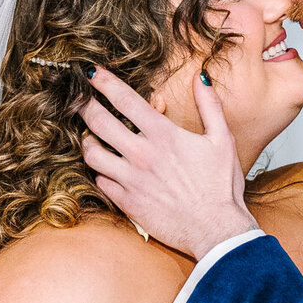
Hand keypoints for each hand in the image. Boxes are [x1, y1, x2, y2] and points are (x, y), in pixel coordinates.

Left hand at [80, 68, 258, 258]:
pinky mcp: (127, 202)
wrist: (217, 230)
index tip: (90, 73)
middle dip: (84, 106)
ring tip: (89, 136)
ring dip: (86, 141)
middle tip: (79, 100)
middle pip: (99, 122)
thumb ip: (209, 105)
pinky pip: (100, 181)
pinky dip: (99, 171)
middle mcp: (143, 155)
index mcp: (164, 135)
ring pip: (91, 153)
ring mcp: (132, 180)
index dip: (104, 82)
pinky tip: (105, 168)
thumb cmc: (221, 187)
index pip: (125, 100)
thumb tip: (199, 78)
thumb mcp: (223, 140)